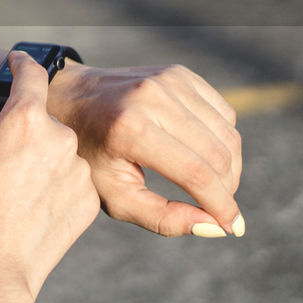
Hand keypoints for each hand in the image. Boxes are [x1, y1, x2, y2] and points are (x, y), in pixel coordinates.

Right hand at [0, 52, 100, 298]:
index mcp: (24, 119)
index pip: (32, 74)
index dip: (22, 62)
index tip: (18, 60)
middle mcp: (61, 138)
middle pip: (42, 118)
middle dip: (23, 128)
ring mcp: (81, 171)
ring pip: (59, 149)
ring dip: (40, 157)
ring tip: (11, 189)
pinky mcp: (90, 200)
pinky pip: (72, 179)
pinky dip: (54, 184)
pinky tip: (29, 206)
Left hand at [46, 63, 243, 237]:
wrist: (69, 99)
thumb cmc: (89, 155)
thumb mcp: (114, 195)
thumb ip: (161, 218)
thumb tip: (214, 228)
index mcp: (130, 130)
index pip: (196, 174)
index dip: (221, 206)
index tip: (233, 229)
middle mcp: (152, 99)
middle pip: (218, 155)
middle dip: (227, 190)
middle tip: (218, 210)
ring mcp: (167, 81)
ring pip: (227, 134)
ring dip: (230, 167)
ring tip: (212, 187)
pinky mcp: (179, 73)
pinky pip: (223, 113)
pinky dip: (223, 140)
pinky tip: (205, 155)